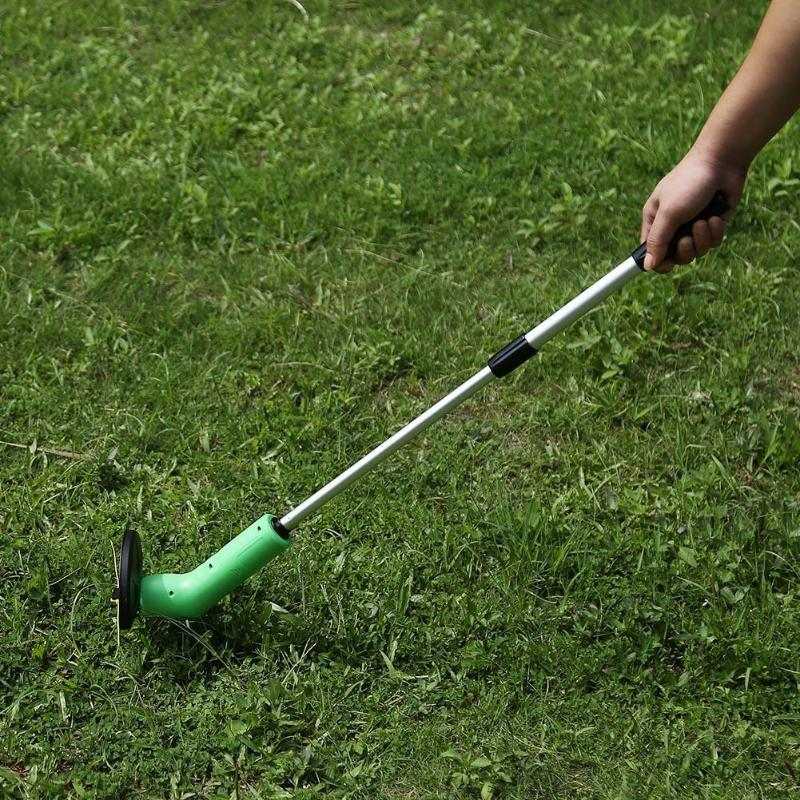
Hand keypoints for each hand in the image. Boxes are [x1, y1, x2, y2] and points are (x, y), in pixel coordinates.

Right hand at [640, 149, 746, 271]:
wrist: (722, 162)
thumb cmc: (689, 183)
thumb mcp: (668, 213)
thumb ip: (657, 241)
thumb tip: (647, 266)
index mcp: (654, 221)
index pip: (651, 252)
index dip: (658, 262)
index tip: (668, 264)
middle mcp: (672, 226)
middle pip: (675, 257)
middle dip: (684, 250)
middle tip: (687, 238)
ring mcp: (693, 226)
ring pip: (696, 251)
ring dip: (702, 239)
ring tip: (704, 220)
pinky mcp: (712, 225)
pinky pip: (712, 242)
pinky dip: (715, 231)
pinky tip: (716, 216)